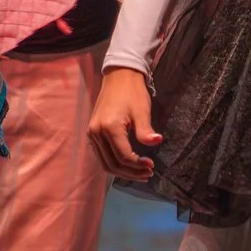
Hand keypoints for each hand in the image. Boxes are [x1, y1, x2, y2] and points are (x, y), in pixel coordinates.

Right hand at [88, 67, 159, 181]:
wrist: (119, 77)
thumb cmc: (132, 92)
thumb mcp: (142, 110)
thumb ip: (146, 130)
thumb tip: (157, 142)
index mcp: (109, 127)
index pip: (123, 156)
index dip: (138, 165)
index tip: (152, 166)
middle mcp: (96, 132)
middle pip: (112, 164)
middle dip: (131, 173)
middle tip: (148, 174)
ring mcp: (93, 133)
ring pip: (105, 163)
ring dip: (123, 171)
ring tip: (140, 173)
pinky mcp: (93, 133)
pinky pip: (102, 155)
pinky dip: (115, 163)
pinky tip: (129, 164)